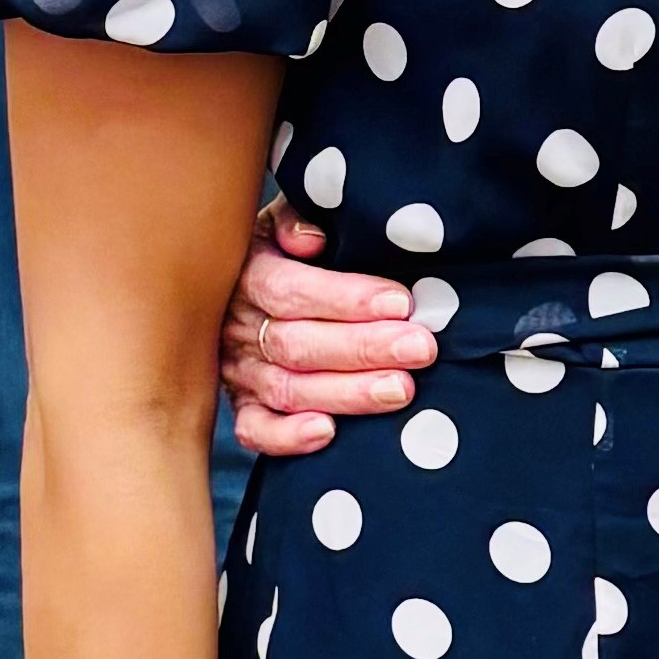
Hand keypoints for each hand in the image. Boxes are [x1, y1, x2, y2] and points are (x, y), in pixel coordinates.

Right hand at [221, 203, 434, 451]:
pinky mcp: (244, 406)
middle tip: (420, 349)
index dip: (346, 298)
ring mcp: (239, 370)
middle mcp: (238, 326)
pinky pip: (254, 431)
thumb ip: (295, 220)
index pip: (291, 290)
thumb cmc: (285, 249)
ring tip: (401, 390)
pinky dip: (286, 438)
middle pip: (297, 344)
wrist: (241, 284)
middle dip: (363, 348)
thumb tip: (311, 239)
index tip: (401, 302)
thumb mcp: (282, 221)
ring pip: (288, 389)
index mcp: (248, 274)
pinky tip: (328, 433)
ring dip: (347, 393)